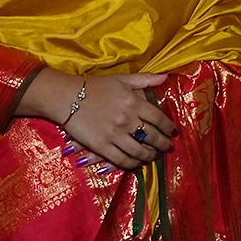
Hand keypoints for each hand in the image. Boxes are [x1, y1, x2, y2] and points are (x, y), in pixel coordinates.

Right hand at [20, 69, 175, 170]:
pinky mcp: (101, 146)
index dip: (169, 127)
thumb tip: (166, 77)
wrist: (67, 97)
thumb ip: (145, 79)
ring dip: (150, 156)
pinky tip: (138, 163)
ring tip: (155, 156)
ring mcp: (114, 135)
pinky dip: (133, 163)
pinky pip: (121, 159)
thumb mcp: (122, 79)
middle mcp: (127, 119)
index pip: (159, 118)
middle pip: (152, 136)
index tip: (174, 132)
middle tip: (168, 147)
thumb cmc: (95, 86)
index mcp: (134, 102)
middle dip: (163, 144)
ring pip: (139, 151)